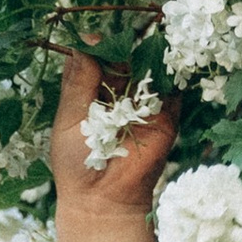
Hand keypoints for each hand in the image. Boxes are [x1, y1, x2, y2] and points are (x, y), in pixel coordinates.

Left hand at [49, 48, 178, 220]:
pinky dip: (170, 73)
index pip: (94, 59)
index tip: (93, 40)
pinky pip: (171, 89)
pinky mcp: (165, 116)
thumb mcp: (69, 120)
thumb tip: (84, 43)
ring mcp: (143, 104)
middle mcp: (117, 94)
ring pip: (147, 69)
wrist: (105, 200)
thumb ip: (77, 84)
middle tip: (118, 48)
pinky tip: (163, 62)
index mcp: (90, 93)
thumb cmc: (78, 164)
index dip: (95, 46)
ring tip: (140, 51)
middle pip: (123, 58)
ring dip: (146, 56)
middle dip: (121, 49)